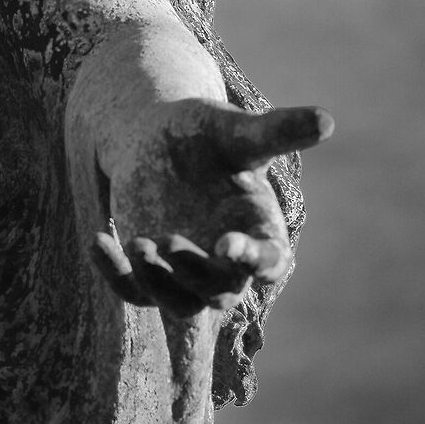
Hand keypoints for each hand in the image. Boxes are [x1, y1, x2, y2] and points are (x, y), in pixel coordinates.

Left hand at [92, 99, 329, 314]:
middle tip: (167, 241)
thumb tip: (327, 120)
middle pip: (220, 292)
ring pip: (179, 303)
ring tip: (138, 242)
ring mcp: (185, 274)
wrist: (157, 141)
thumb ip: (277, 132)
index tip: (228, 245)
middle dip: (195, 273)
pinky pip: (133, 290)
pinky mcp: (148, 275)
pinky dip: (114, 273)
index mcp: (260, 232)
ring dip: (158, 282)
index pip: (269, 261)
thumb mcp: (237, 130)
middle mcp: (227, 264)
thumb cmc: (206, 135)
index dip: (252, 259)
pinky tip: (98, 240)